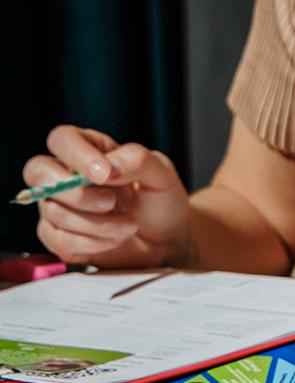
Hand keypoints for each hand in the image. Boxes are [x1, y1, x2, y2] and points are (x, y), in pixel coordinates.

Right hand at [22, 126, 194, 270]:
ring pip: (54, 212)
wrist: (167, 240)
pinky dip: (92, 242)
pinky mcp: (58, 236)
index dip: (77, 155)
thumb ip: (137, 160)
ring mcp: (58, 206)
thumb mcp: (161, 174)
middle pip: (39, 172)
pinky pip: (58, 239)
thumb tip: (109, 165)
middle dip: (76, 193)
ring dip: (96, 223)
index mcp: (89, 149)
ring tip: (129, 225)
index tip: (105, 174)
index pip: (63, 139)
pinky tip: (115, 238)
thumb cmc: (160, 200)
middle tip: (111, 203)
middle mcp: (66, 175)